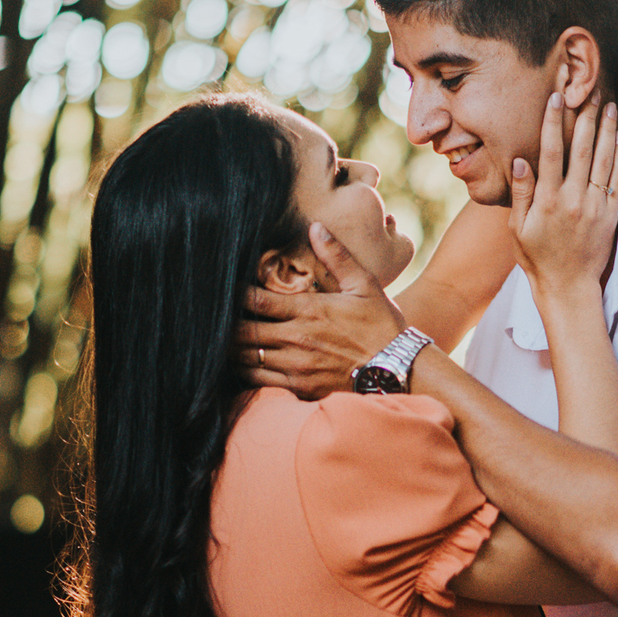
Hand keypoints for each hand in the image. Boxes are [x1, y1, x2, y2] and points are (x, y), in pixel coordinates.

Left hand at [238, 222, 405, 399]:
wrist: (400, 370)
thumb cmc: (383, 326)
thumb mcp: (365, 285)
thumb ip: (337, 256)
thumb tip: (315, 227)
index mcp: (309, 311)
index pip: (255, 300)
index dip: (234, 295)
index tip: (226, 288)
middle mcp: (297, 340)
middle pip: (242, 332)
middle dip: (225, 324)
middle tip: (217, 317)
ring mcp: (296, 368)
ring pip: (246, 359)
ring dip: (232, 350)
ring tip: (223, 341)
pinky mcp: (300, 389)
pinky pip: (259, 383)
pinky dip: (246, 373)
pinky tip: (243, 365)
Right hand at [509, 92, 617, 304]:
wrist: (568, 286)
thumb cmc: (536, 257)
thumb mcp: (517, 228)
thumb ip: (521, 193)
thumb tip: (520, 160)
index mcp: (547, 200)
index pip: (550, 152)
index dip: (553, 122)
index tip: (556, 98)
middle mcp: (573, 199)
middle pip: (581, 149)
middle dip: (585, 117)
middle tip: (590, 91)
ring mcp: (595, 206)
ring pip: (603, 159)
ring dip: (606, 129)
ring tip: (609, 105)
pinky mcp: (611, 214)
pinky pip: (617, 179)